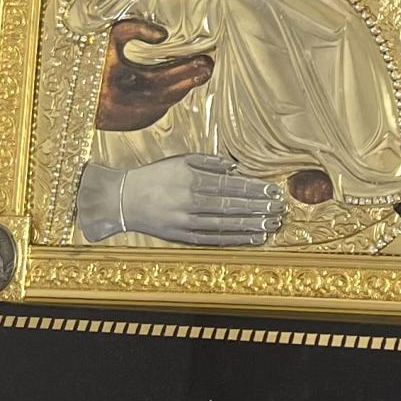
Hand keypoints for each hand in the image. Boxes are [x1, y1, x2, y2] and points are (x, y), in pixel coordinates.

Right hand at [75, 155, 283, 246]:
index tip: (272, 191)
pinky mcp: (181, 237)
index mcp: (191, 179)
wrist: (121, 199)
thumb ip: (208, 162)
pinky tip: (251, 238)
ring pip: (225, 225)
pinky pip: (213, 239)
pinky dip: (234, 239)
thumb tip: (235, 168)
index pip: (230, 186)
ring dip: (250, 225)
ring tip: (271, 225)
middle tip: (279, 209)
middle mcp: (189, 202)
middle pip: (231, 206)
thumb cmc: (154, 176)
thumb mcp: (179, 160)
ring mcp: (185, 222)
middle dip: (258, 208)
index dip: (253, 189)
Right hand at [94, 15, 212, 131]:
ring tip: (192, 75)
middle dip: (190, 79)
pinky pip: (154, 112)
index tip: (207, 60)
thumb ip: (135, 29)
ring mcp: (129, 119)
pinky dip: (165, 100)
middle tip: (206, 67)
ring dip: (178, 90)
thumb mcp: (107, 37)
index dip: (190, 69)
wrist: (62, 94)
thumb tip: (163, 34)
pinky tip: (170, 90)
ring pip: (165, 105)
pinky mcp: (127, 125)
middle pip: (172, 93)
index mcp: (126, 83)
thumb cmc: (83, 62)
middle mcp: (130, 106)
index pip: (168, 76)